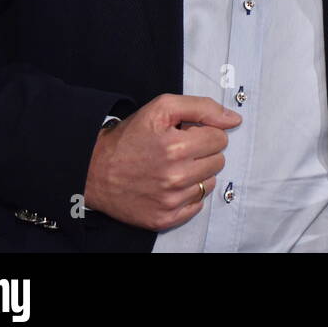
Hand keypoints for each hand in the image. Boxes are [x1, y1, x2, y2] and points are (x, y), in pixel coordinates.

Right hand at [84, 94, 240, 231]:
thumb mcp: (161, 108)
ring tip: (173, 167)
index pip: (220, 138)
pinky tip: (170, 185)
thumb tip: (234, 119)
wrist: (93, 171)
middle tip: (178, 150)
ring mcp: (170, 201)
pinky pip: (197, 205)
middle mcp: (175, 177)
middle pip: (218, 161)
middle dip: (203, 152)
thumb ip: (202, 107)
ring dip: (196, 173)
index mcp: (176, 147)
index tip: (187, 134)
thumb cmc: (129, 138)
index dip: (205, 132)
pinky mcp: (165, 219)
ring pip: (209, 183)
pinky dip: (188, 194)